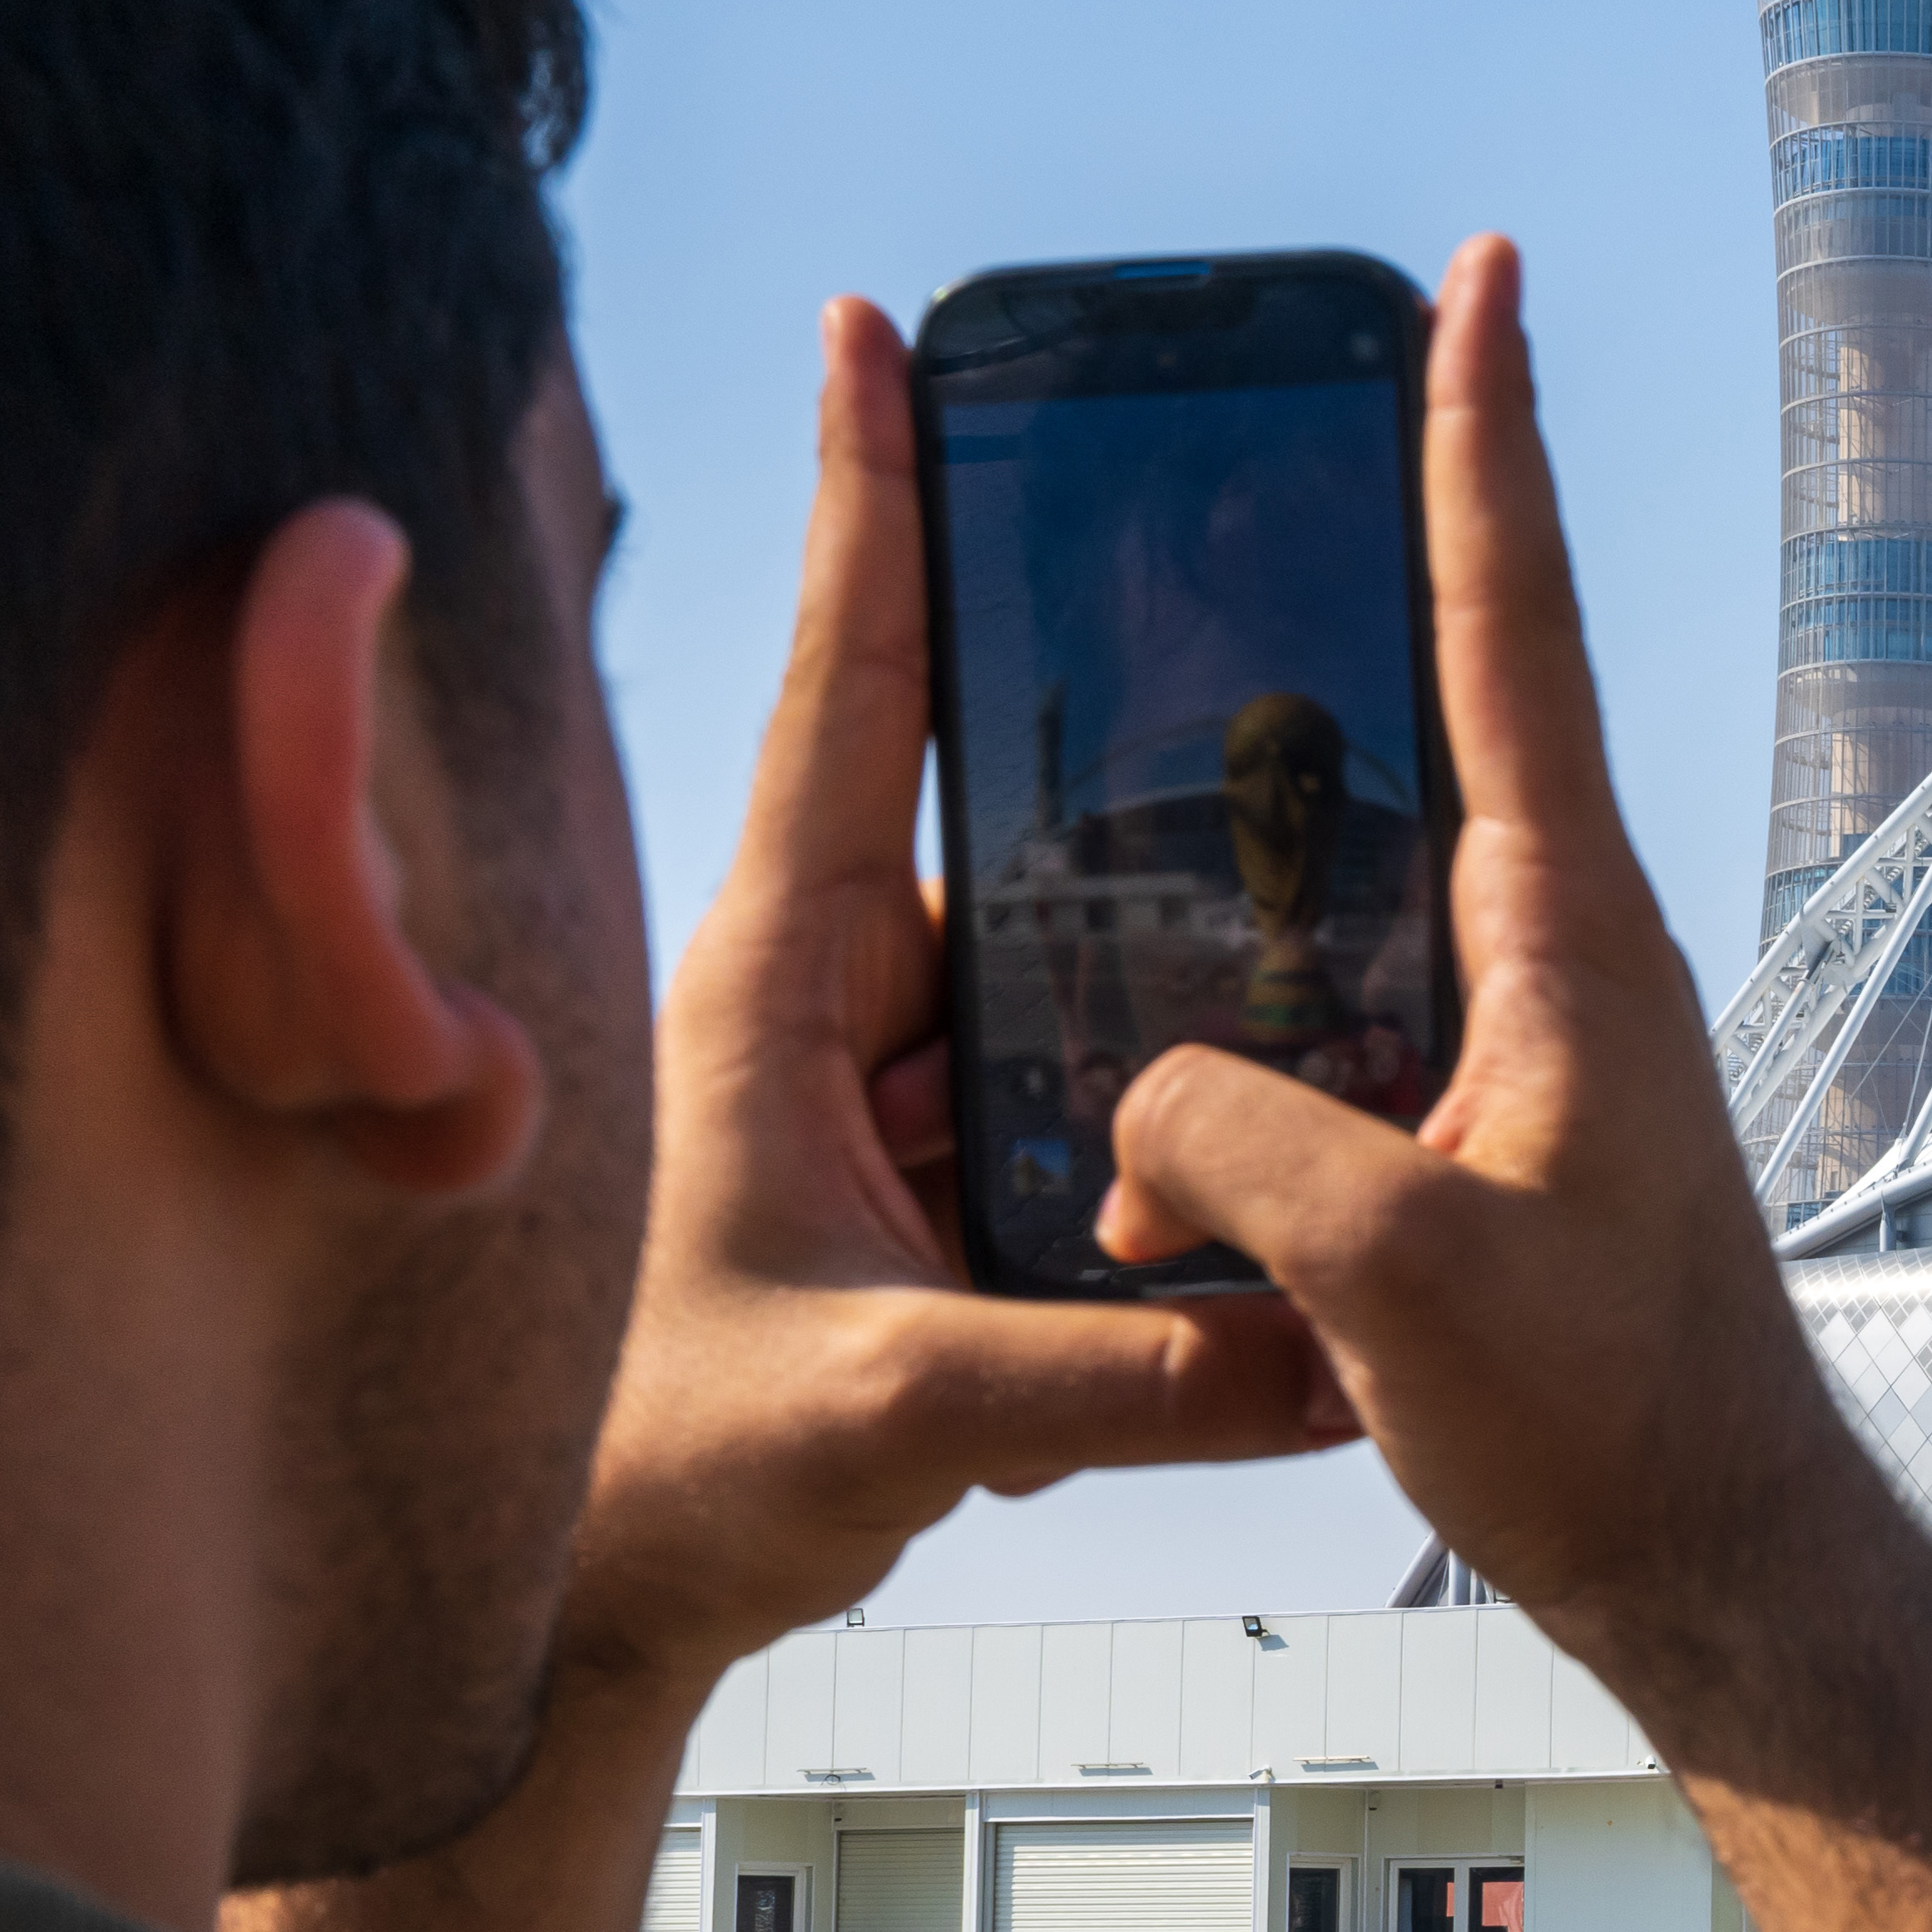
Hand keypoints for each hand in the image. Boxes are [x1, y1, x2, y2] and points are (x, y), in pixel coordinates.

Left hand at [557, 302, 1330, 1693]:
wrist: (601, 1595)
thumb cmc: (668, 1476)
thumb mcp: (900, 1408)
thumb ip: (1121, 1377)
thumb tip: (1329, 1354)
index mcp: (774, 984)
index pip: (833, 694)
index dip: (863, 507)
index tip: (878, 336)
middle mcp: (829, 999)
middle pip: (972, 780)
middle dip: (1080, 667)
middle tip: (1203, 529)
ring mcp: (884, 1078)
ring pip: (1052, 939)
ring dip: (1158, 911)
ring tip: (1308, 825)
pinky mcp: (935, 1165)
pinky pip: (1071, 1067)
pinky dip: (1161, 1059)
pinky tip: (1273, 1061)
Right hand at [1098, 240, 1846, 1678]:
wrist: (1708, 1553)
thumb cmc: (1604, 1422)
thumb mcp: (1392, 1275)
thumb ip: (1233, 1148)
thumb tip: (1131, 1112)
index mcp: (1568, 937)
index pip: (1513, 631)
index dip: (1481, 449)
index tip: (1479, 286)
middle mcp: (1568, 950)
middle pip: (1465, 686)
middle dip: (1392, 538)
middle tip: (1317, 391)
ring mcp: (1538, 1028)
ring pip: (1397, 844)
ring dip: (1302, 763)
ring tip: (1178, 663)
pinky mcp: (1499, 1113)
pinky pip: (1362, 978)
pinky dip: (1270, 948)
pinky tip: (1167, 977)